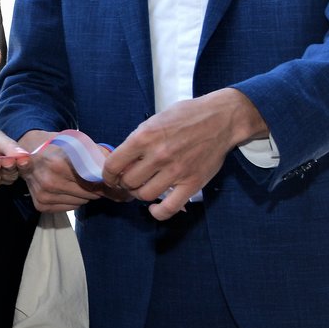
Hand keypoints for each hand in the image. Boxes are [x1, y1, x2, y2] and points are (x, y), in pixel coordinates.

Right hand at [18, 130, 112, 212]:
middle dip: (96, 188)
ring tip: (77, 181)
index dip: (106, 182)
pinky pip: (70, 208)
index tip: (112, 180)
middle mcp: (49, 182)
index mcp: (59, 165)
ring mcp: (43, 195)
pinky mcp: (40, 204)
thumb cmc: (57, 145)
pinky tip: (67, 188)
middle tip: (94, 178)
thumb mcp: (77, 143)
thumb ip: (98, 156)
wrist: (28, 150)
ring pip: (81, 202)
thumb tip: (119, 174)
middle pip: (89, 194)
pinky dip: (74, 200)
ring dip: (85, 194)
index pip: (94, 182)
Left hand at [102, 89, 266, 219]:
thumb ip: (137, 140)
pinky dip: (158, 212)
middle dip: (124, 184)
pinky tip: (154, 207)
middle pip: (128, 182)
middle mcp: (158, 155)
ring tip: (143, 188)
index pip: (113, 165)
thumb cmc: (186, 116)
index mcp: (144, 137)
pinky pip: (169, 207)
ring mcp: (176, 171)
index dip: (107, 175)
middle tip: (128, 181)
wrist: (221, 119)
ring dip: (139, 195)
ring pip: (145, 195)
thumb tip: (122, 160)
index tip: (110, 177)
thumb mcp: (153, 120)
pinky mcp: (192, 183)